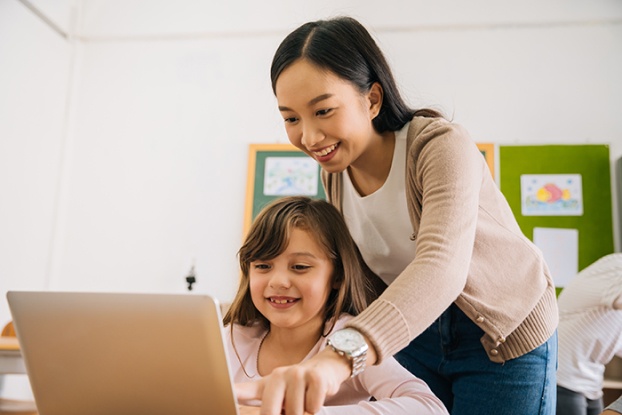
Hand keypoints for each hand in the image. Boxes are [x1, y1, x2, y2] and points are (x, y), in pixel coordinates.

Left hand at [235, 347, 350, 414]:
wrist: (324, 370)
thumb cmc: (294, 385)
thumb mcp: (271, 389)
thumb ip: (250, 394)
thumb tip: (232, 394)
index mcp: (268, 380)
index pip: (247, 392)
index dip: (235, 394)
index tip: (227, 395)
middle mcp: (281, 375)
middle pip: (273, 413)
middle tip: (288, 409)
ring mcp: (299, 374)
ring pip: (296, 412)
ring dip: (302, 413)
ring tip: (303, 401)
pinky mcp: (316, 378)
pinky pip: (313, 407)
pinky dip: (315, 407)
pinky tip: (314, 396)